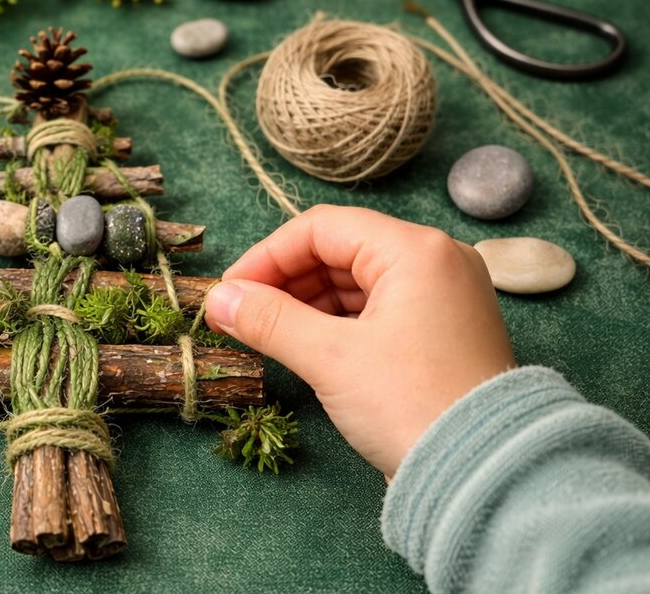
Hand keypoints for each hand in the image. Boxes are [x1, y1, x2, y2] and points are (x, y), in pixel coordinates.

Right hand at [205, 205, 514, 477]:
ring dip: (306, 305)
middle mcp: (436, 263)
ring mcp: (443, 299)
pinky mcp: (441, 334)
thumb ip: (268, 320)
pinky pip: (376, 312)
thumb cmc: (413, 405)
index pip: (322, 228)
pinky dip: (335, 324)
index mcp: (416, 251)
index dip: (267, 256)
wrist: (484, 474)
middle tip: (241, 316)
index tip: (230, 292)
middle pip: (339, 251)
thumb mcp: (330, 358)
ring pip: (356, 283)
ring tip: (265, 335)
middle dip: (284, 282)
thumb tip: (218, 299)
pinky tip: (303, 347)